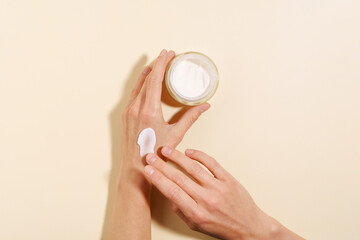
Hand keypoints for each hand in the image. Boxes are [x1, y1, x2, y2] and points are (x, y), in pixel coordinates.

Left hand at [120, 49, 209, 183]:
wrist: (135, 166)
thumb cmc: (156, 153)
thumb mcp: (176, 135)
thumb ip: (191, 118)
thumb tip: (204, 106)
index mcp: (149, 111)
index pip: (155, 80)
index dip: (162, 65)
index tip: (168, 54)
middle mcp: (137, 108)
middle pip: (147, 79)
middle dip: (158, 64)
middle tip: (166, 54)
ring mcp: (129, 111)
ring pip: (139, 85)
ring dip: (148, 72)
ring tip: (156, 63)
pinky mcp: (126, 115)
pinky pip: (133, 93)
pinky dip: (140, 83)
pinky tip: (144, 79)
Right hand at [143, 147, 304, 239]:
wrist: (249, 228)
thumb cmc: (222, 227)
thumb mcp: (197, 226)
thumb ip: (181, 211)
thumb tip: (170, 194)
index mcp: (197, 213)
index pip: (171, 192)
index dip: (157, 178)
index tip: (148, 170)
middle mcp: (206, 199)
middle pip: (179, 178)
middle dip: (161, 165)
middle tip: (150, 156)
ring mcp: (219, 188)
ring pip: (194, 168)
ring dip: (177, 157)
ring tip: (166, 150)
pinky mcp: (229, 180)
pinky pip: (212, 164)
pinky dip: (200, 155)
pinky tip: (189, 152)